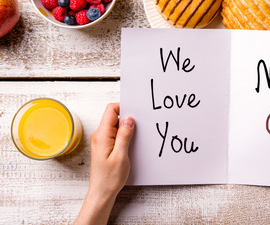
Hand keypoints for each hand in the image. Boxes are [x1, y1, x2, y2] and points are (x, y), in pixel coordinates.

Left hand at [75, 103, 134, 224]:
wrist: (102, 192)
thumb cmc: (110, 178)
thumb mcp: (121, 156)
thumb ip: (124, 135)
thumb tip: (129, 119)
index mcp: (102, 135)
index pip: (111, 110)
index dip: (124, 108)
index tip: (136, 113)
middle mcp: (99, 135)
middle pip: (113, 115)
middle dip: (127, 117)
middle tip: (138, 126)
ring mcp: (101, 140)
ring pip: (115, 124)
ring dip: (126, 127)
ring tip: (135, 136)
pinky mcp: (105, 145)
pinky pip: (115, 132)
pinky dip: (124, 134)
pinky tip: (130, 142)